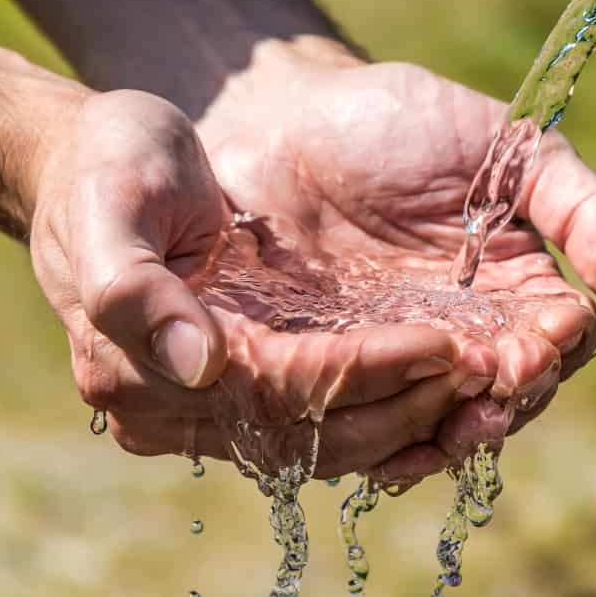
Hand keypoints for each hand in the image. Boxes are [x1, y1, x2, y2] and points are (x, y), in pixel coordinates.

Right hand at [28, 89, 494, 477]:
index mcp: (138, 369)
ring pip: (336, 438)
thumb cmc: (108, 166)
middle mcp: (183, 404)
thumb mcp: (111, 202)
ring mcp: (221, 399)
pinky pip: (335, 415)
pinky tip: (457, 383)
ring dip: (419, 415)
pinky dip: (398, 404)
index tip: (442, 342)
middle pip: (318, 433)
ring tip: (496, 380)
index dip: (363, 371)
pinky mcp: (256, 378)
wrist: (100, 159)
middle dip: (410, 402)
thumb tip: (200, 365)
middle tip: (494, 367)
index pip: (278, 390)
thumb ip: (134, 288)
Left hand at [197, 38, 595, 479]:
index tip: (536, 347)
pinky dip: (381, 447)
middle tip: (487, 393)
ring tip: (440, 432)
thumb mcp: (509, 149)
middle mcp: (465, 331)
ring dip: (447, 436)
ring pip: (441, 423)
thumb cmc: (402, 122)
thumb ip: (584, 210)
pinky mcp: (333, 372)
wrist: (283, 116)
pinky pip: (366, 428)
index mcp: (517, 284)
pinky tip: (384, 454)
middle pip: (506, 395)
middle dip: (504, 404)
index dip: (554, 352)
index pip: (559, 340)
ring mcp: (399, 355)